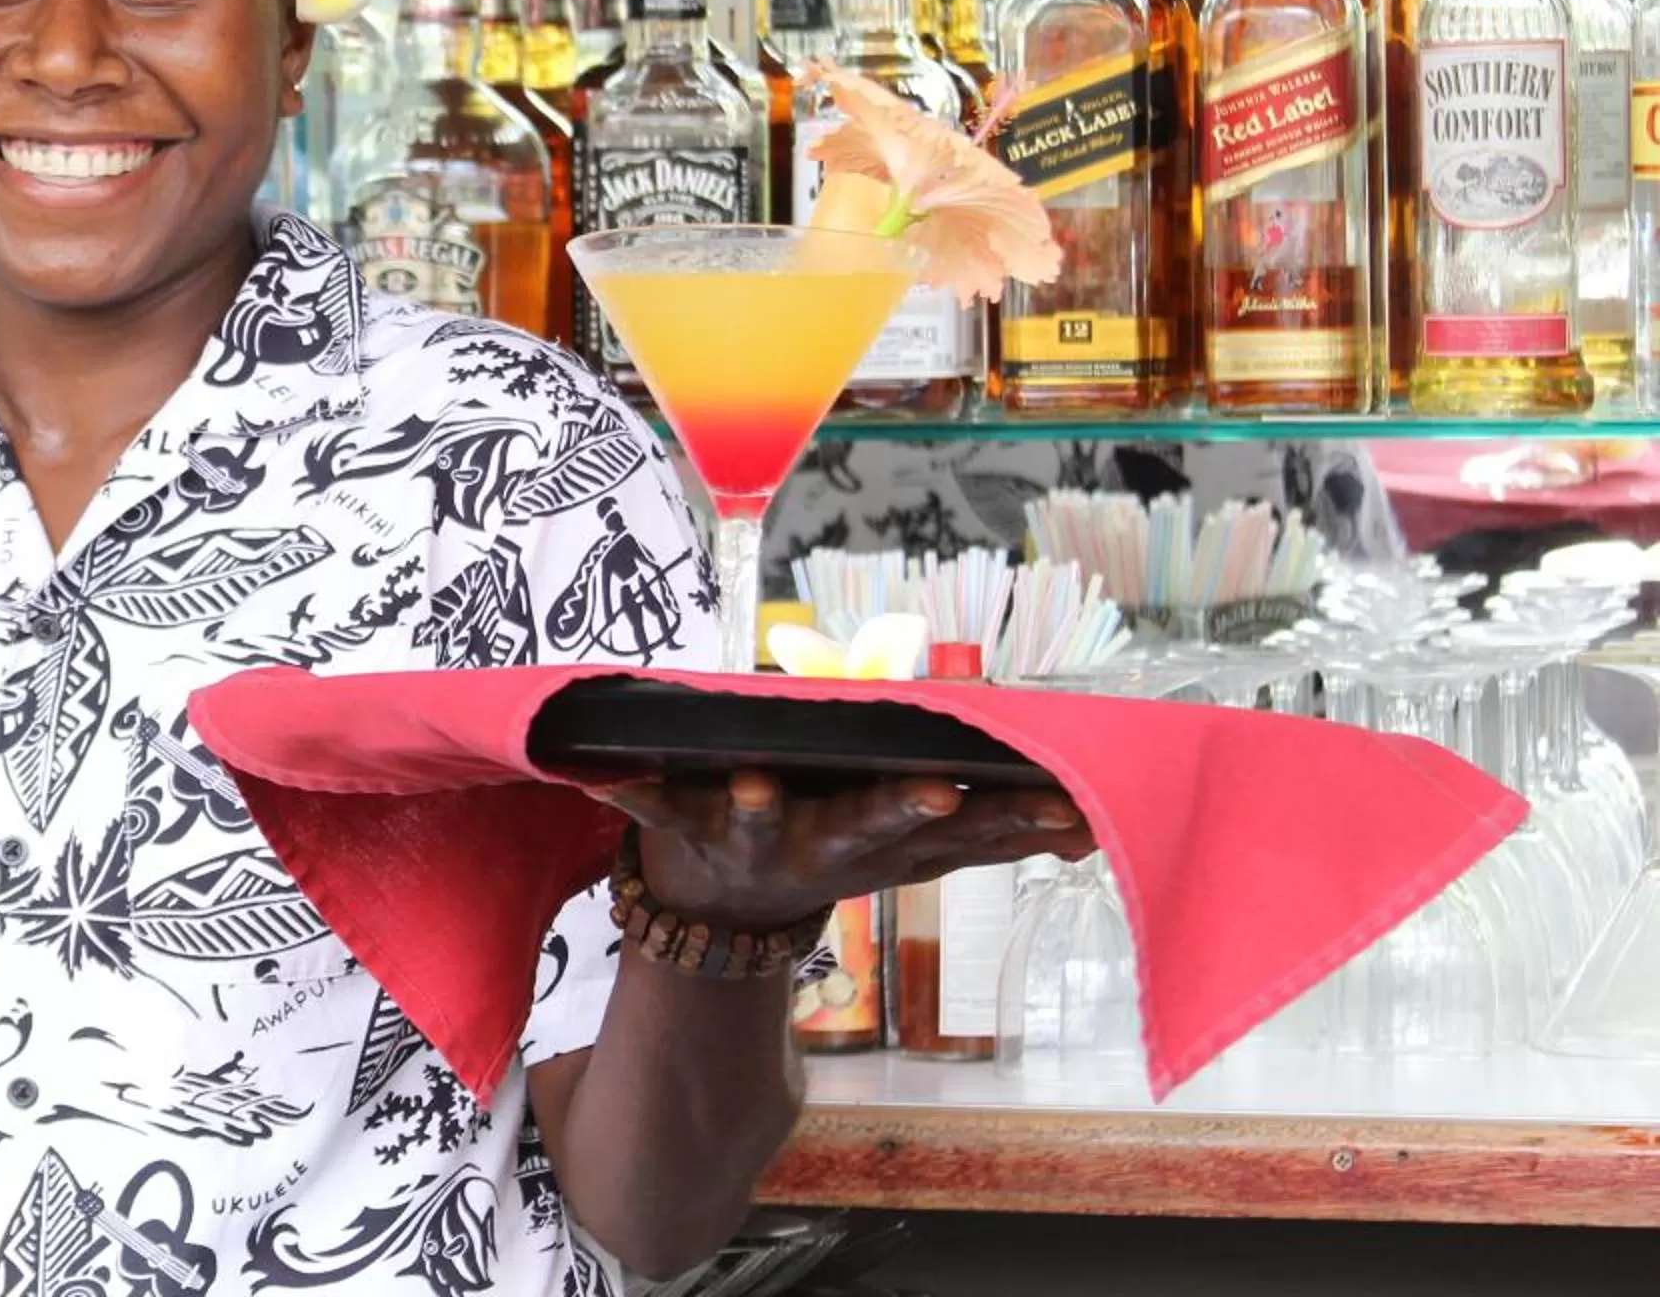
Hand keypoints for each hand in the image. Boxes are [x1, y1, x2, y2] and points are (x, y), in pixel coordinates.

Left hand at [603, 772, 1095, 933]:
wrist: (720, 917)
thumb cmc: (834, 849)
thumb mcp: (914, 853)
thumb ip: (994, 833)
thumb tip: (1088, 821)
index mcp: (880, 840)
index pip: (952, 830)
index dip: (1001, 818)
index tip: (1054, 804)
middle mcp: (823, 845)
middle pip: (867, 827)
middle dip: (899, 810)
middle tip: (933, 792)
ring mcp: (752, 837)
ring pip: (760, 816)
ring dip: (759, 802)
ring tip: (757, 782)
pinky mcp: (683, 826)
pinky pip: (650, 805)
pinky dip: (627, 791)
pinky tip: (600, 771)